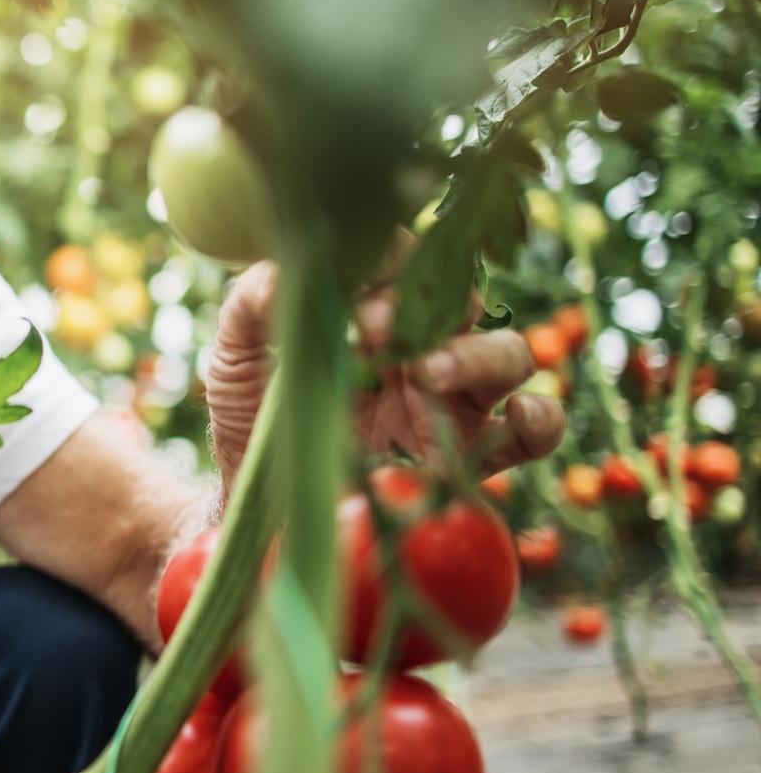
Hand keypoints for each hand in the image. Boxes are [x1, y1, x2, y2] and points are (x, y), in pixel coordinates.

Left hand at [204, 259, 565, 489]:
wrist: (260, 507)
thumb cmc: (252, 424)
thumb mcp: (233, 364)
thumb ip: (248, 310)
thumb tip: (280, 273)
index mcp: (372, 315)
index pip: (407, 265)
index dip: (389, 267)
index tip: (349, 296)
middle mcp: (420, 350)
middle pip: (463, 303)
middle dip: (425, 310)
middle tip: (371, 335)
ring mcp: (452, 402)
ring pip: (509, 354)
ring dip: (478, 355)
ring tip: (428, 373)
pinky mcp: (470, 458)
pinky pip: (533, 433)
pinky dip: (540, 417)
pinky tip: (514, 415)